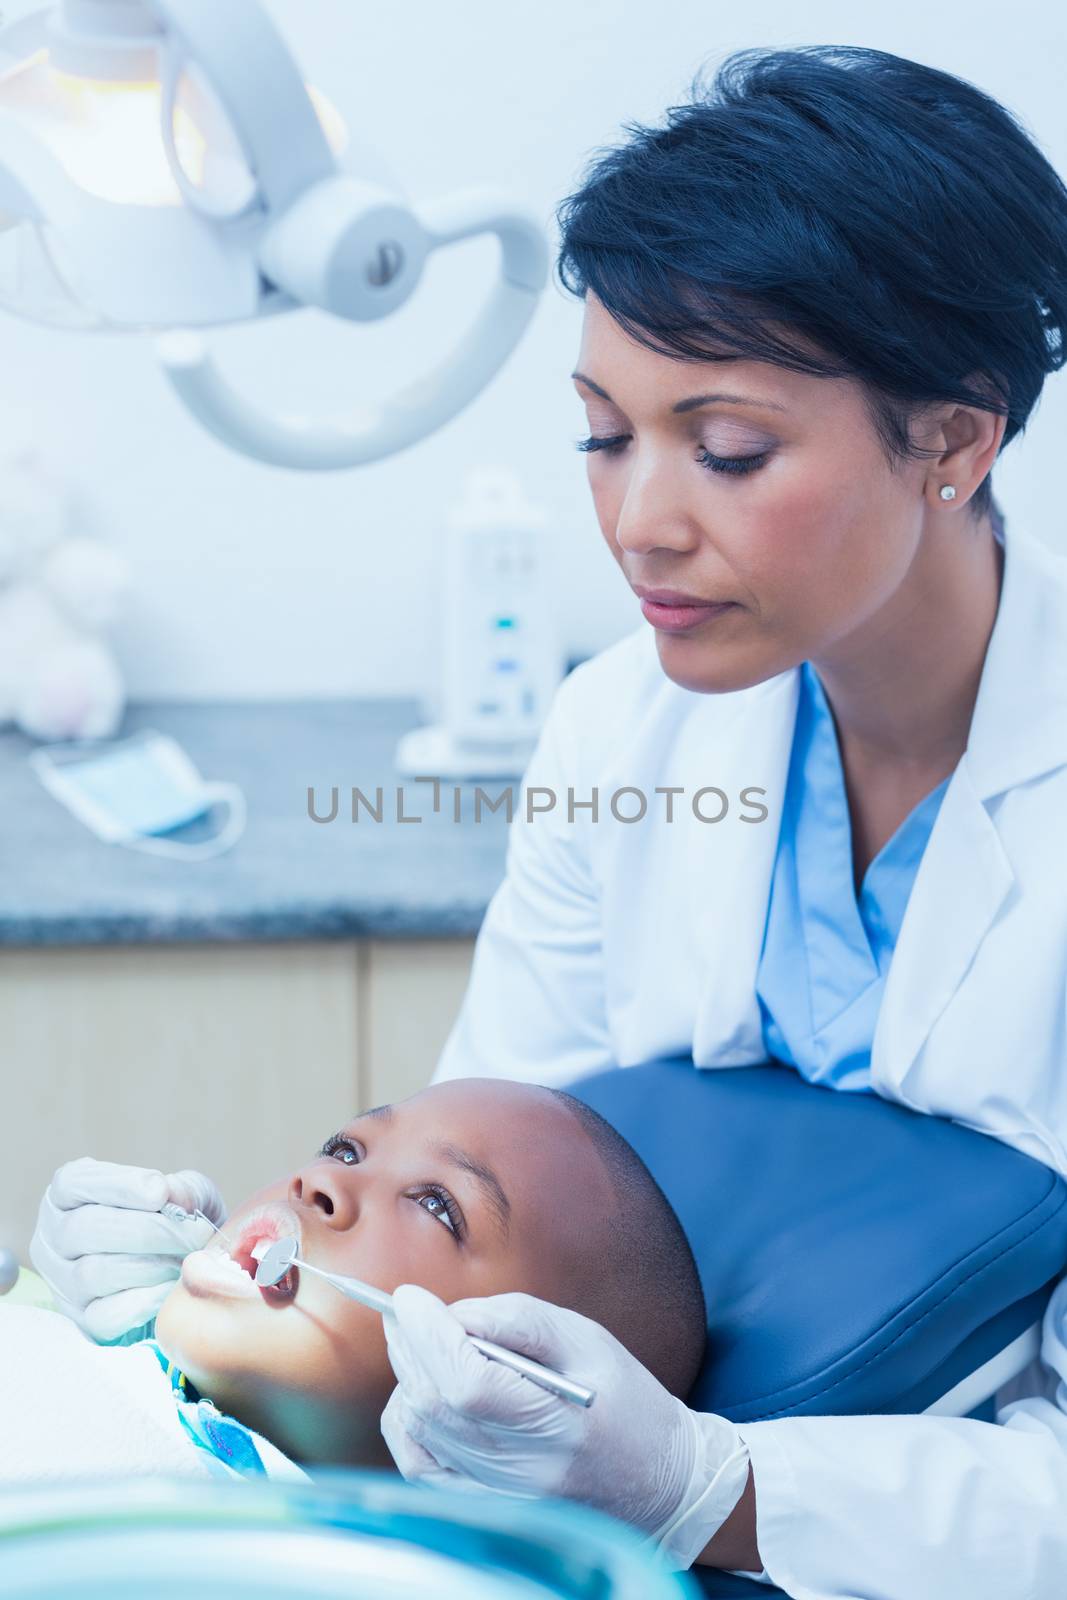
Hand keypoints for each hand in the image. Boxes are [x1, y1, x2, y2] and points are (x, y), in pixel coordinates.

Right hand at [29, 1157, 225, 1341]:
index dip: (118, 1186)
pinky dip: (142, 1302)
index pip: (74, 1182)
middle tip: (193, 1232)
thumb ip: (183, 1189)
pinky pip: (104, 1316)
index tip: (160, 1193)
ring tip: (185, 1260)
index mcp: (67, 1194)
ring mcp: (62, 1281)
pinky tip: (170, 1289)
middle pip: (85, 1228)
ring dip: (149, 1266)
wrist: (184, 1266)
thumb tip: (173, 1199)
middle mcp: (54, 1237)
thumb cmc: (175, 1219)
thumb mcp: (184, 1192)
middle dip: (147, 1230)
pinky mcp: (82, 1319)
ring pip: (93, 1273)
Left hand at [380, 1285, 749, 1568]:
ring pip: (420, 1432)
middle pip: (435, 1405)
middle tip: (409, 1310)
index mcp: (558, 1423)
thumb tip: (452, 1312)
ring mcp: (499, 1495)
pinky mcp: (484, 1506)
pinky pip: (420, 1466)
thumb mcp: (585, 1339)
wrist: (656, 1480)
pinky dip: (406, 1424)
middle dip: (410, 1345)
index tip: (410, 1296)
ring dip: (408, 1377)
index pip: (467, 1383)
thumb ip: (517, 1320)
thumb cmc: (625, 1401)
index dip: (429, 1335)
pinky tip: (421, 1393)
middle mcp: (523, 1469)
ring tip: (423, 1344)